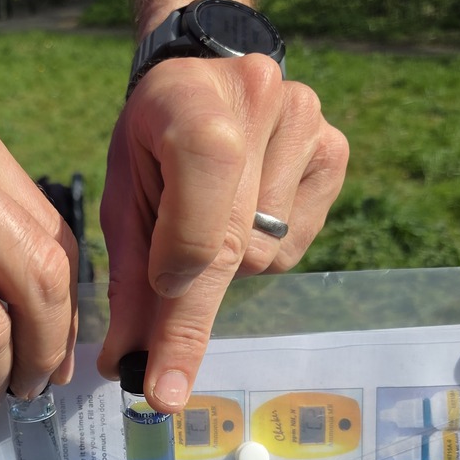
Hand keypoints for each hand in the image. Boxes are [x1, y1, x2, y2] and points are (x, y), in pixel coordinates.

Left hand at [97, 55, 348, 411]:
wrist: (199, 77)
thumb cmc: (151, 143)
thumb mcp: (123, 201)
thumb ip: (129, 281)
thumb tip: (126, 366)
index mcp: (193, 108)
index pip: (199, 226)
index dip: (179, 309)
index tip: (162, 382)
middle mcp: (263, 106)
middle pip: (233, 250)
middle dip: (192, 318)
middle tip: (166, 380)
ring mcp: (310, 125)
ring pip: (264, 256)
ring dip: (228, 264)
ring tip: (209, 217)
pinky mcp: (337, 150)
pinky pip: (294, 246)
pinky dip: (263, 251)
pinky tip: (246, 212)